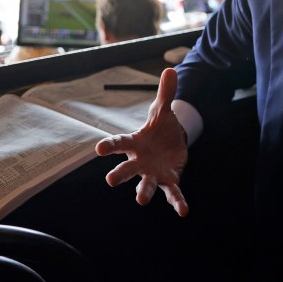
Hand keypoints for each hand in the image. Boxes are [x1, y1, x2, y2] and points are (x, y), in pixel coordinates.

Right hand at [95, 67, 189, 215]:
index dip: (109, 145)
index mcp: (135, 142)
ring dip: (143, 192)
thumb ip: (166, 93)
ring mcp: (153, 172)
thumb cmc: (160, 127)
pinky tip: (183, 212)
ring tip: (141, 201)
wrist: (171, 141)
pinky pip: (172, 193)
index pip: (119, 143)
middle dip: (120, 174)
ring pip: (145, 184)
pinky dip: (177, 202)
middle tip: (110, 180)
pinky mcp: (168, 180)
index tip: (98, 149)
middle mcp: (139, 161)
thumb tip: (171, 69)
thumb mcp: (164, 110)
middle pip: (126, 168)